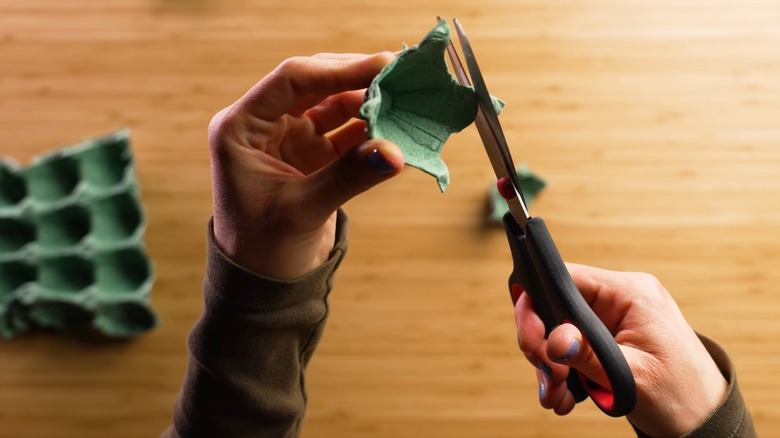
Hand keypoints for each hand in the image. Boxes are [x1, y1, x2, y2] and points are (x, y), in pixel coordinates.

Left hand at [208, 52, 403, 278]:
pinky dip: (371, 129)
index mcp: (241, 128)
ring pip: (333, 106)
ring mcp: (289, 140)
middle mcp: (264, 126)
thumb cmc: (262, 250)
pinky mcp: (311, 158)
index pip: (291, 80)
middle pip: (315, 85)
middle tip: (400, 72)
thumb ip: (348, 177)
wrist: (262, 287)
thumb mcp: (302, 210)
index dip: (338, 70)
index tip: (382, 65)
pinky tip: (398, 126)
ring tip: (406, 96)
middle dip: (357, 78)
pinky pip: (345, 133)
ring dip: (368, 101)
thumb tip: (395, 152)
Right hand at [515, 263, 727, 436]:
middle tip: (546, 374)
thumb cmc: (682, 396)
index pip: (567, 278)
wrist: (705, 422)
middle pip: (557, 306)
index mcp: (630, 294)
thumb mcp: (633, 376)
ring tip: (555, 395)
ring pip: (560, 330)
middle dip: (542, 343)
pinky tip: (563, 395)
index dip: (537, 301)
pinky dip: (563, 371)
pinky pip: (573, 345)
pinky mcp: (610, 338)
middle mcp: (621, 299)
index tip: (529, 337)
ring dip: (550, 364)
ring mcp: (614, 319)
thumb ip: (589, 354)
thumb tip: (554, 339)